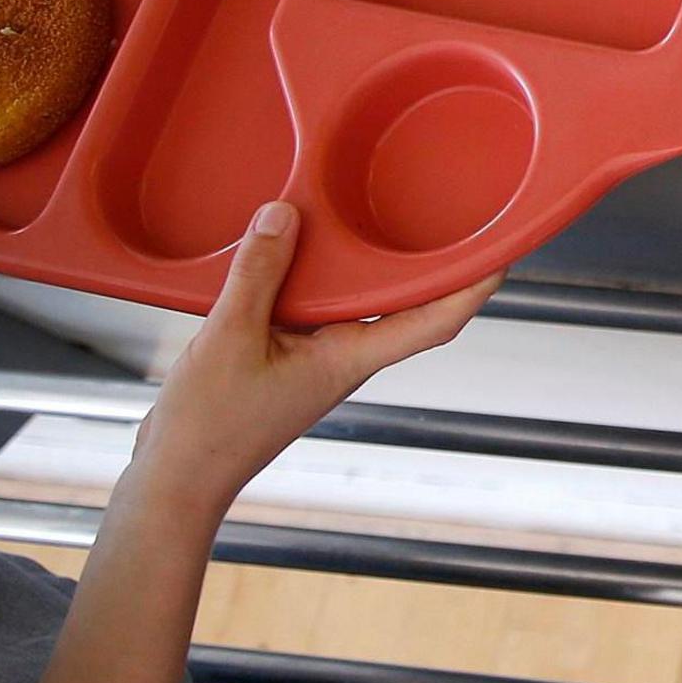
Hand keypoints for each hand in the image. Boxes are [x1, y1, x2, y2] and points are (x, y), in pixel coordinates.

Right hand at [127, 204, 496, 527]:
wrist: (177, 477)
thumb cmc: (210, 426)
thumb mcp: (229, 339)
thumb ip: (258, 275)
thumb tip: (285, 215)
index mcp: (352, 358)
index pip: (438, 320)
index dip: (475, 286)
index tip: (504, 250)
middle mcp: (347, 356)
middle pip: (404, 301)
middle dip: (426, 259)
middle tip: (446, 208)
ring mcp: (319, 356)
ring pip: (355, 299)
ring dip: (363, 261)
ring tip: (372, 205)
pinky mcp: (288, 354)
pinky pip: (315, 304)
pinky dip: (311, 274)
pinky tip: (289, 244)